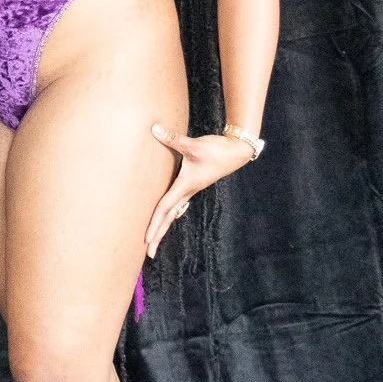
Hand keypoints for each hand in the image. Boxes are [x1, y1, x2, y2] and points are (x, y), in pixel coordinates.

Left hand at [145, 122, 252, 258]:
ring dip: (163, 225)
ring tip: (153, 238)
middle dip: (158, 234)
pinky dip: (169, 212)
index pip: (165, 209)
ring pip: (173, 212)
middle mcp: (188, 192)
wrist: (237, 151)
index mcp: (185, 186)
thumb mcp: (194, 145)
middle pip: (168, 217)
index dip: (154, 224)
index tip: (146, 240)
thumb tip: (154, 128)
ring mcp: (191, 189)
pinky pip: (178, 203)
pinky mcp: (194, 184)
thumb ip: (173, 138)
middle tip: (147, 252)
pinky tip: (166, 215)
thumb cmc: (217, 150)